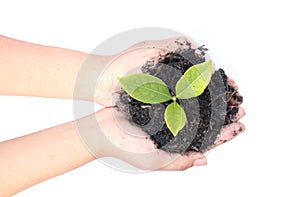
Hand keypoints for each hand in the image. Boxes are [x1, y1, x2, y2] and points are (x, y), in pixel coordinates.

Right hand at [90, 37, 244, 170]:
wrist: (103, 130)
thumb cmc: (126, 149)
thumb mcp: (155, 161)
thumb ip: (178, 162)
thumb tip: (205, 160)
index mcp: (178, 145)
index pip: (207, 140)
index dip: (226, 134)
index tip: (241, 126)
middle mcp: (175, 129)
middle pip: (205, 122)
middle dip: (224, 114)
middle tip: (241, 105)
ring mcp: (167, 114)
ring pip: (195, 106)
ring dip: (212, 99)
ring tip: (228, 91)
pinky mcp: (158, 101)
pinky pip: (179, 94)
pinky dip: (193, 88)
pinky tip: (203, 82)